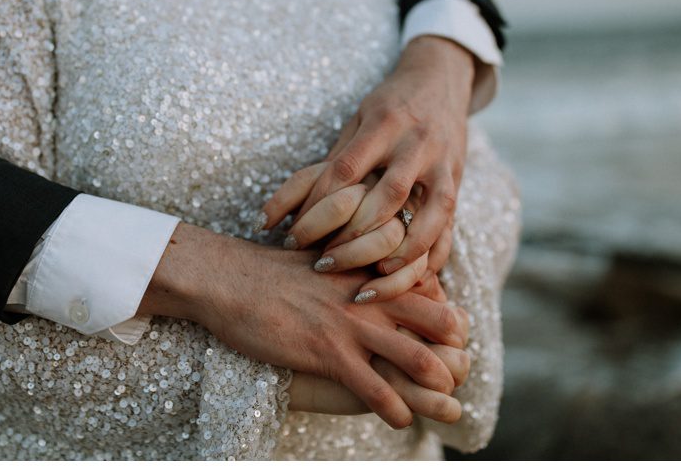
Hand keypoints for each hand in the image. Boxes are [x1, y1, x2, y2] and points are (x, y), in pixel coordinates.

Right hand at [139, 224, 467, 428]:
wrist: (225, 278)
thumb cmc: (267, 270)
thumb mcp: (322, 258)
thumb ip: (355, 269)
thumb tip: (370, 280)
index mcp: (373, 271)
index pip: (434, 291)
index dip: (450, 321)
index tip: (449, 341)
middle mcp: (372, 297)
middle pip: (443, 326)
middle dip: (456, 354)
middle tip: (452, 377)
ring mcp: (352, 325)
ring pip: (420, 361)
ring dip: (438, 391)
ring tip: (442, 407)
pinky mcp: (328, 353)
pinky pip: (378, 390)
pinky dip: (396, 411)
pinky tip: (399, 421)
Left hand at [262, 35, 473, 296]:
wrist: (442, 79)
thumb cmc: (386, 105)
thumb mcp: (355, 120)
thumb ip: (332, 161)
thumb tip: (285, 209)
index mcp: (383, 125)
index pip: (345, 171)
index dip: (318, 207)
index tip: (293, 236)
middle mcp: (416, 145)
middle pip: (387, 197)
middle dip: (354, 236)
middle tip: (323, 264)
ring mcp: (444, 165)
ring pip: (429, 214)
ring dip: (399, 252)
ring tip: (370, 281)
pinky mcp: (459, 181)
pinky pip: (451, 225)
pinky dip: (431, 254)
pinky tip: (410, 278)